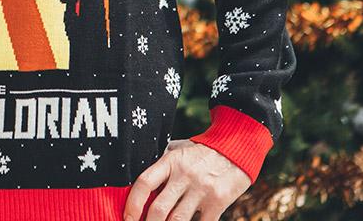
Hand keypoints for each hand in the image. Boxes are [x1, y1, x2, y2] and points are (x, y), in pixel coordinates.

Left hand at [123, 139, 251, 220]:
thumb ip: (162, 162)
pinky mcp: (217, 203)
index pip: (145, 182)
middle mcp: (184, 175)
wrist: (235, 150)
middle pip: (159, 208)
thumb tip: (141, 175)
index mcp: (171, 161)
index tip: (127, 217)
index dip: (133, 202)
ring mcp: (201, 190)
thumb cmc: (202, 151)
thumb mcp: (179, 149)